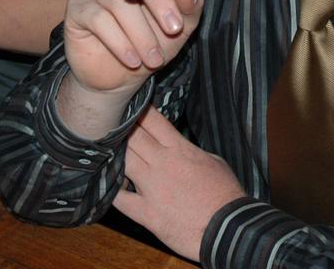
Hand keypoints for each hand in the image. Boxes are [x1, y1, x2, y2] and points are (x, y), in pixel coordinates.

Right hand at [63, 0, 203, 97]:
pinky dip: (120, 42)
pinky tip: (132, 60)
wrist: (119, 75)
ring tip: (154, 58)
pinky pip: (99, 20)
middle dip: (160, 1)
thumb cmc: (153, 41)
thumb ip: (189, 6)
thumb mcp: (180, 27)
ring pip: (119, 1)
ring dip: (141, 33)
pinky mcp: (77, 7)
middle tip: (175, 28)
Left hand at [114, 107, 245, 260]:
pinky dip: (112, 188)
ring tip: (106, 149)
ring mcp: (151, 188)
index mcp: (180, 149)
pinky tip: (110, 183)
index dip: (139, 110)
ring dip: (113, 153)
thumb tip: (178, 147)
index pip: (153, 120)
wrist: (227, 227)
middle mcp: (162, 164)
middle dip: (122, 127)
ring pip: (123, 161)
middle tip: (112, 123)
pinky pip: (119, 199)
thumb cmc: (225, 193)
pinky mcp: (146, 213)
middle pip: (132, 136)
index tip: (131, 105)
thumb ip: (190, 151)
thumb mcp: (213, 160)